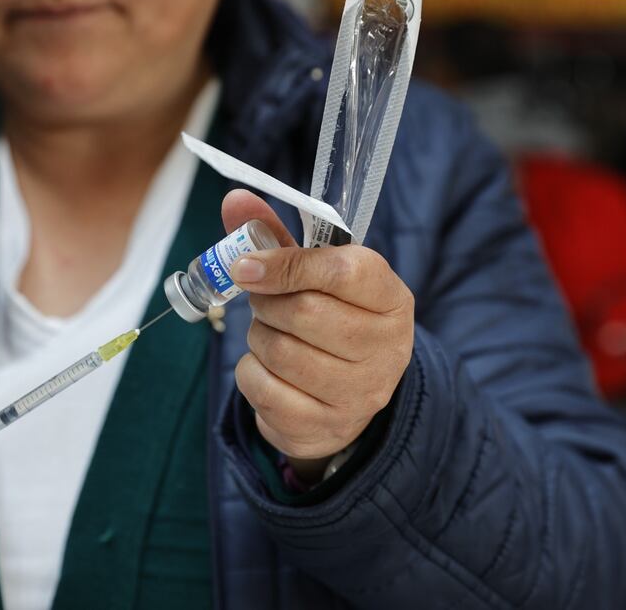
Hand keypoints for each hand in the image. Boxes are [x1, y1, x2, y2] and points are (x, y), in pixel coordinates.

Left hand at [221, 190, 413, 481]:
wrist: (345, 395)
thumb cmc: (327, 318)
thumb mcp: (312, 274)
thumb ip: (275, 236)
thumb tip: (234, 199)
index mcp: (390, 298)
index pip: (342, 271)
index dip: (286, 264)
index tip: (246, 265)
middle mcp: (386, 348)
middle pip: (304, 313)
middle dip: (266, 302)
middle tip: (263, 301)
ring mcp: (360, 394)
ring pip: (279, 351)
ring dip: (258, 337)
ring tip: (272, 334)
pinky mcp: (327, 427)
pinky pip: (263, 390)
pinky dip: (251, 373)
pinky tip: (268, 370)